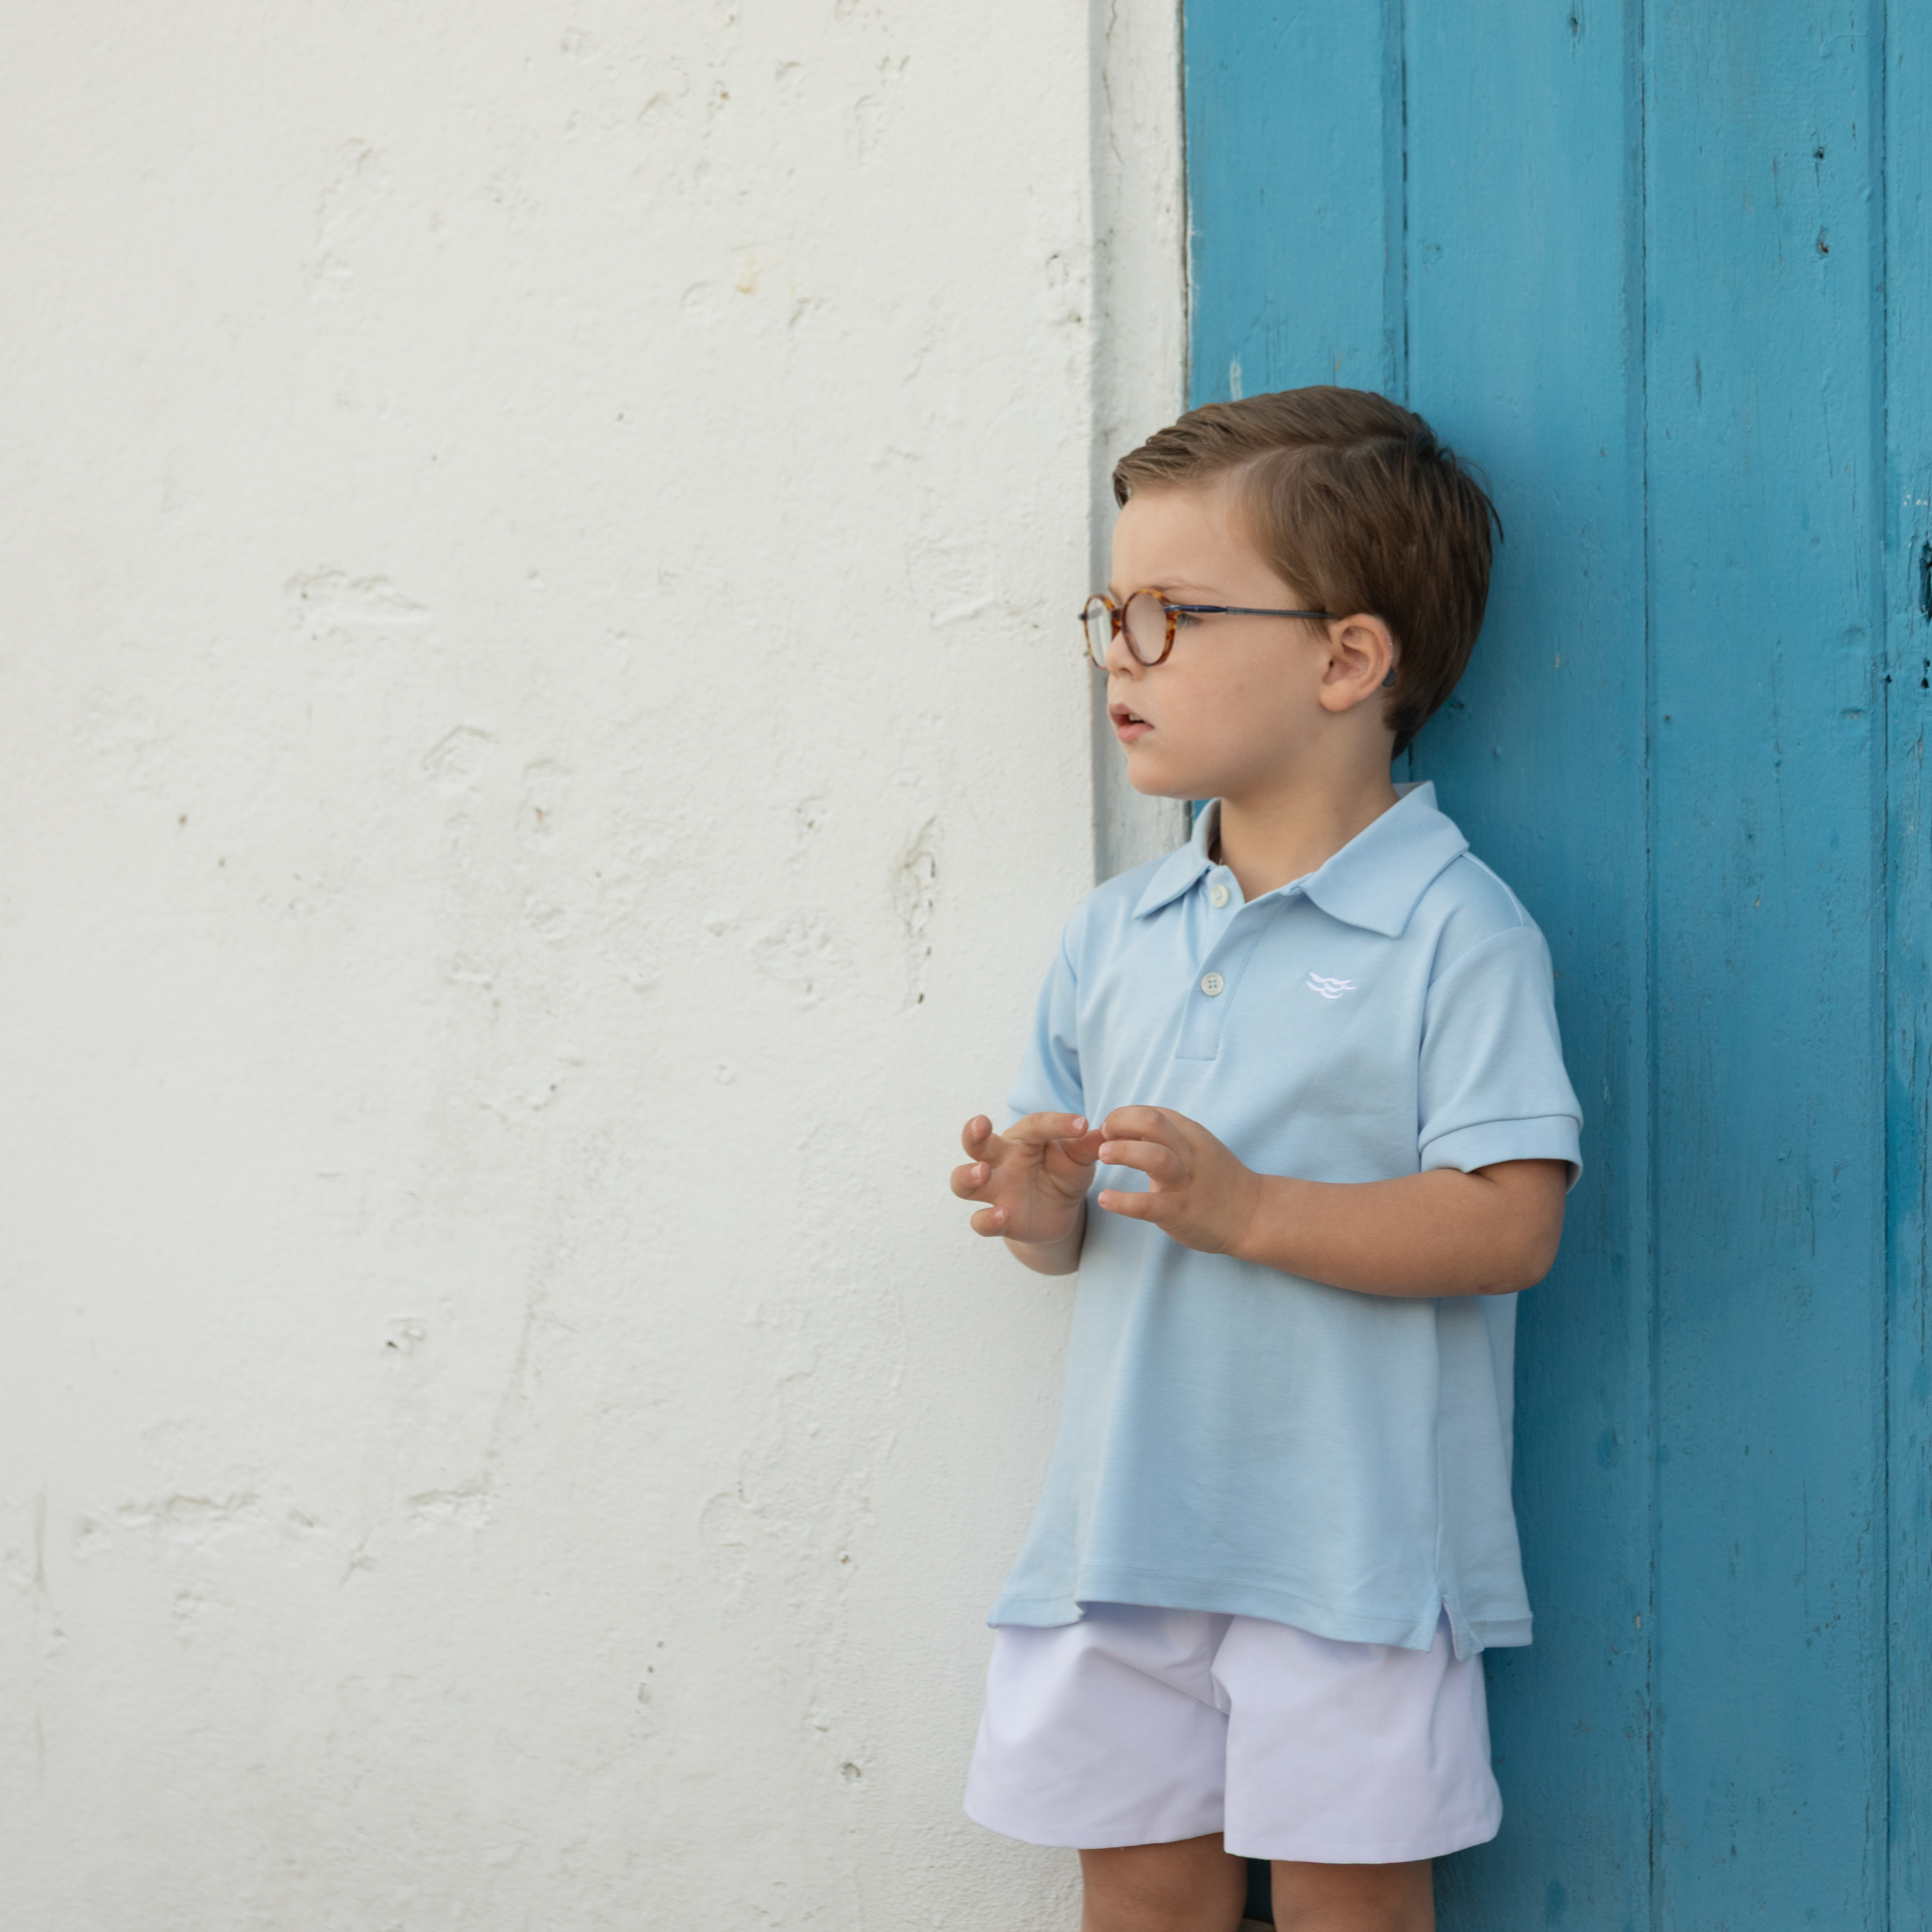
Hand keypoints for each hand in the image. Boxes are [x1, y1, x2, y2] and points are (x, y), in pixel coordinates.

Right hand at [950, 1112, 1101, 1244]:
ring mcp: (995, 1191)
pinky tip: (1002, 1215)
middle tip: (980, 1124)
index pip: (1035, 1125)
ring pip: (962, 1182)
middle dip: (972, 1132)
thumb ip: (1088, 1148)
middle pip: (975, 1143)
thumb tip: (1105, 1133)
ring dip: (967, 1175)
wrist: (1059, 1213)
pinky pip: (980, 1221)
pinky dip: (987, 1219)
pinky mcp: (998, 1220)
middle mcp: (1001, 1161)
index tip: (1082, 1124)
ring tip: (982, 1172)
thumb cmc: (1064, 1174)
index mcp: (1024, 1139)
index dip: (1057, 1123)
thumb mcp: (1080, 1161)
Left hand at [1095, 1106, 1261, 1254]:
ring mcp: (1186, 1183)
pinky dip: (1124, 1202)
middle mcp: (1189, 1154)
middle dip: (1121, 1123)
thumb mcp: (1195, 1147)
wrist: (1253, 1215)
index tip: (1109, 1129)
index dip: (1124, 1115)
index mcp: (1190, 1135)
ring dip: (1123, 1152)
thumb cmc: (1216, 1178)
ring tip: (1103, 1156)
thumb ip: (1164, 1136)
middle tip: (1103, 1137)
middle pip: (1153, 1123)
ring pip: (1155, 1157)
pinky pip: (1149, 1205)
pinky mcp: (1181, 1212)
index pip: (1152, 1112)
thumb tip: (1124, 1128)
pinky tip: (1105, 1200)